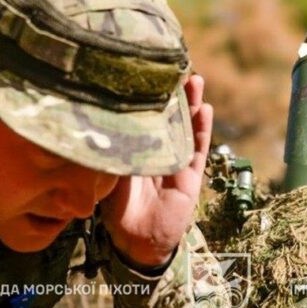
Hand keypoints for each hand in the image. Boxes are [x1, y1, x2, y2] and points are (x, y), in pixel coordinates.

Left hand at [99, 74, 211, 268]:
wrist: (135, 241)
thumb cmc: (117, 208)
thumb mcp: (109, 171)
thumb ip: (112, 148)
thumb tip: (101, 117)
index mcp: (137, 147)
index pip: (145, 114)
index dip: (148, 93)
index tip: (149, 68)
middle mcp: (159, 150)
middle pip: (169, 114)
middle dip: (173, 91)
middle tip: (175, 66)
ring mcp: (177, 160)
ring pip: (186, 125)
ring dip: (192, 103)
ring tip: (194, 79)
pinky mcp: (191, 175)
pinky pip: (198, 148)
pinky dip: (202, 128)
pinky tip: (205, 108)